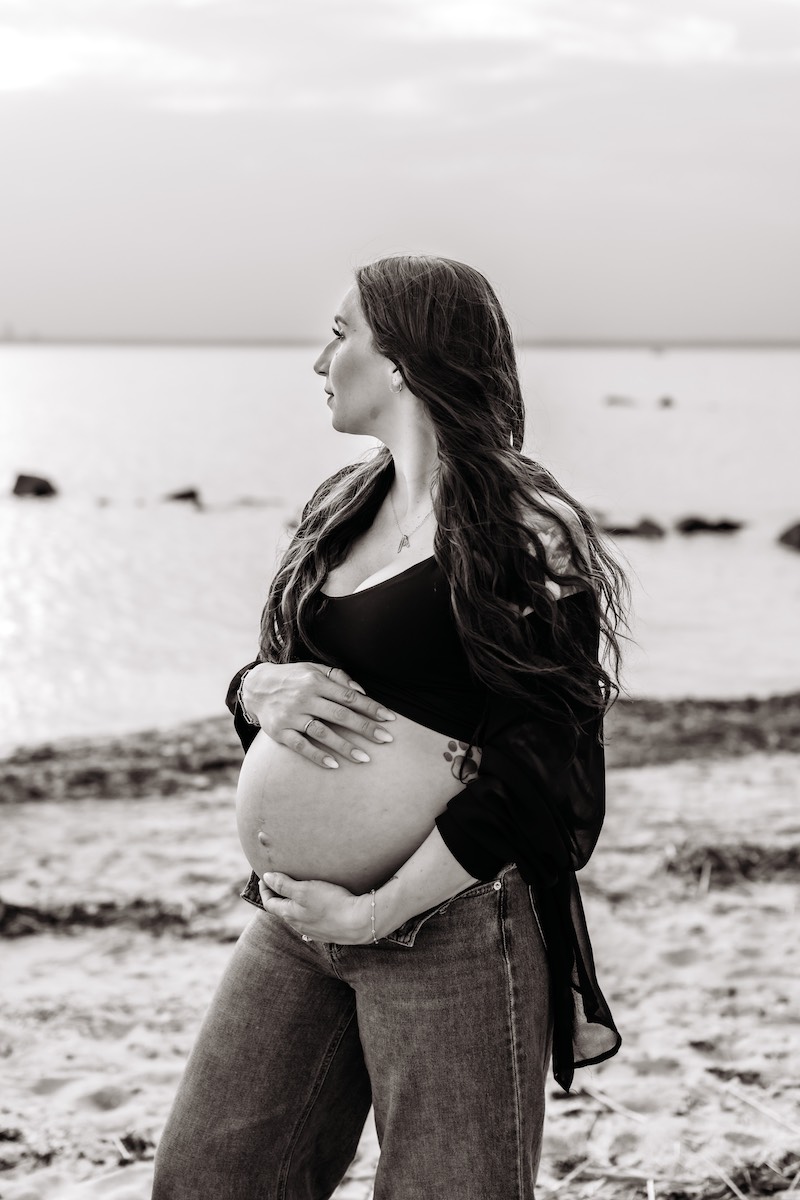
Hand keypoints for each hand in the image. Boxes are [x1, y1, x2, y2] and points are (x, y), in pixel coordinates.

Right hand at [241, 662, 395, 767]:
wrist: (255, 687)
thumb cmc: (293, 679)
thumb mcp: (314, 669)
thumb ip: (338, 677)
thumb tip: (361, 692)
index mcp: (316, 681)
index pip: (349, 696)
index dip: (371, 707)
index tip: (389, 718)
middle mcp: (304, 697)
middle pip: (340, 715)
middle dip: (365, 728)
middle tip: (386, 739)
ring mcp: (291, 715)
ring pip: (322, 733)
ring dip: (345, 746)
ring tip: (365, 758)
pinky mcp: (279, 731)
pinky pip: (301, 746)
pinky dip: (317, 756)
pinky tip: (334, 765)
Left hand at [258, 872, 373, 944]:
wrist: (359, 922)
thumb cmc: (331, 903)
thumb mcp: (304, 890)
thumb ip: (284, 884)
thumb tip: (266, 877)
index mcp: (289, 914)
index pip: (269, 903)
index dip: (265, 889)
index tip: (264, 877)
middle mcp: (298, 925)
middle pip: (282, 910)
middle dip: (278, 896)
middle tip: (278, 882)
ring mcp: (312, 931)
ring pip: (296, 916)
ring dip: (293, 904)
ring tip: (297, 891)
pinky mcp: (326, 932)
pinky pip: (310, 921)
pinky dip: (306, 911)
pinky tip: (314, 907)